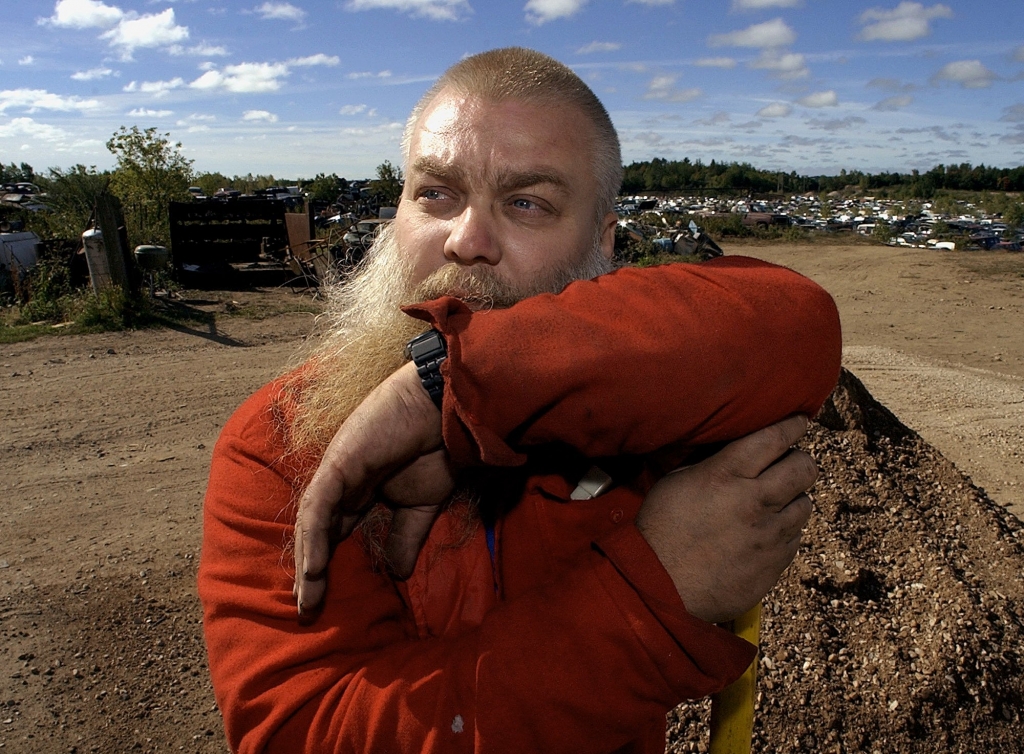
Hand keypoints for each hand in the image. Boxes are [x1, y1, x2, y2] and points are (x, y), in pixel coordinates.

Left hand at [293, 361, 453, 613]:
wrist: (445, 412)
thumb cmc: (436, 450)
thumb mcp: (421, 508)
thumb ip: (405, 538)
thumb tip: (399, 575)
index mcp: (358, 493)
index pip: (332, 535)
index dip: (325, 568)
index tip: (324, 604)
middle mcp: (341, 484)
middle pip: (314, 534)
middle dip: (308, 573)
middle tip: (306, 612)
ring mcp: (337, 473)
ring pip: (310, 524)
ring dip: (306, 562)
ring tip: (306, 598)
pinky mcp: (339, 464)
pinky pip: (318, 506)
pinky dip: (314, 537)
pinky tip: (312, 568)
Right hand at [636, 415, 815, 623]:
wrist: (661, 585)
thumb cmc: (661, 529)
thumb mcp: (677, 482)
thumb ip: (712, 463)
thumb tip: (735, 448)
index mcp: (726, 475)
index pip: (774, 438)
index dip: (792, 425)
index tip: (799, 421)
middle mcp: (755, 500)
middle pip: (803, 467)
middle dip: (800, 460)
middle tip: (789, 462)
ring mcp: (769, 534)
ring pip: (806, 503)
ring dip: (793, 497)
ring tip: (775, 501)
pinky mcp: (775, 562)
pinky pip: (796, 537)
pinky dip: (785, 529)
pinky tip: (765, 532)